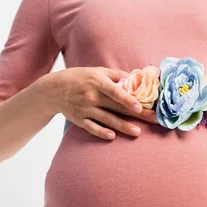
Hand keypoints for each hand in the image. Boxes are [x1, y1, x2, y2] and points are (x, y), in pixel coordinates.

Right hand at [43, 66, 159, 139]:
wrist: (53, 90)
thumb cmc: (79, 77)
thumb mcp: (96, 71)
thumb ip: (116, 75)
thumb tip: (136, 78)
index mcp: (97, 82)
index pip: (115, 91)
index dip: (128, 99)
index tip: (140, 107)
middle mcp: (92, 97)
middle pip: (117, 108)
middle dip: (138, 114)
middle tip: (154, 120)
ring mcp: (85, 110)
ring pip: (108, 120)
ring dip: (123, 127)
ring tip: (138, 132)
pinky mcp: (80, 120)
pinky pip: (92, 128)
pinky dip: (101, 132)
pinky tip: (112, 136)